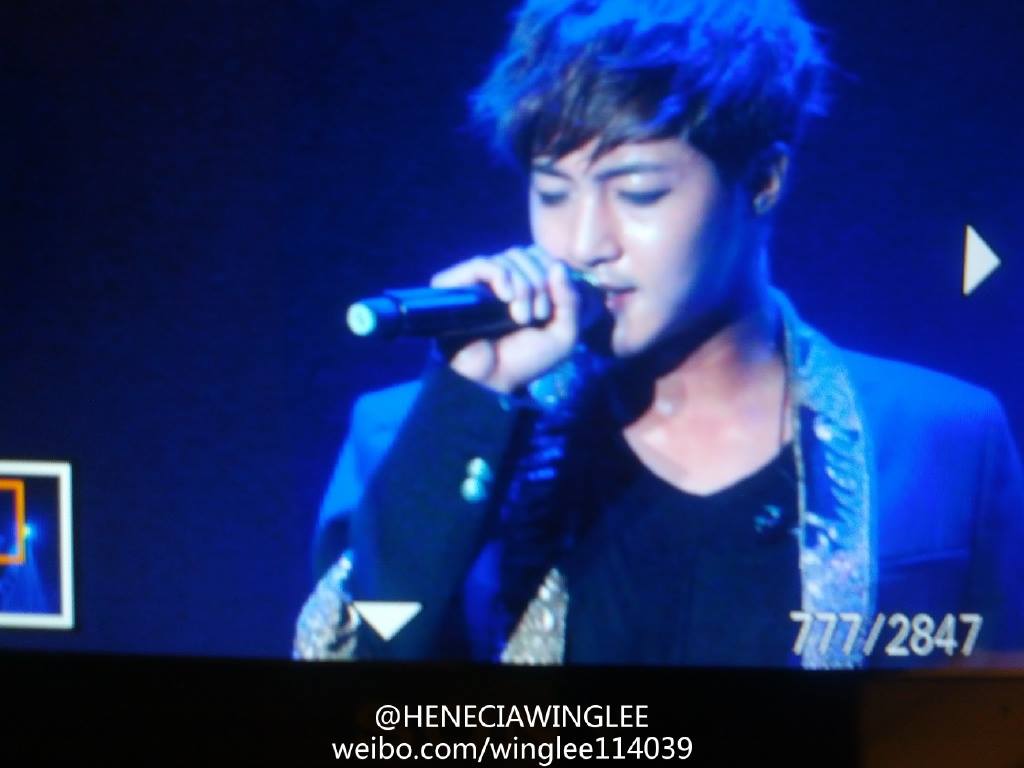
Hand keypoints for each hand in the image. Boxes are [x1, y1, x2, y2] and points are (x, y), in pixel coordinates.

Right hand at [429, 246, 581, 393]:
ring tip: (522, 318)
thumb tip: (558, 266)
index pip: (540, 255)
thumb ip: (571, 301)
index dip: (553, 273)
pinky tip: (506, 298)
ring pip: (509, 258)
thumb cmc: (524, 361)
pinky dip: (501, 276)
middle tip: (538, 316)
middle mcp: (500, 279)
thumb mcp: (563, 335)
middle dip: (541, 283)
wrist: (490, 383)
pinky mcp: (455, 286)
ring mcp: (478, 281)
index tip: (553, 307)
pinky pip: (483, 263)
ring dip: (524, 287)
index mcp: (523, 285)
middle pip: (528, 254)